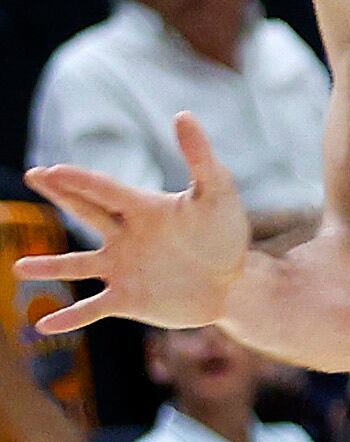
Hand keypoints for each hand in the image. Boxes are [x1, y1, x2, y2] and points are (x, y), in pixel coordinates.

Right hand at [18, 114, 251, 333]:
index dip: (79, 181)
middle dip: (61, 194)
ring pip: (78, 265)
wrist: (236, 280)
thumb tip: (182, 115)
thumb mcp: (218, 193)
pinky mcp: (128, 297)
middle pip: (86, 212)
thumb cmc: (226, 234)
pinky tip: (44, 326)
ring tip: (19, 268)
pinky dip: (70, 317)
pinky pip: (92, 308)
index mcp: (143, 208)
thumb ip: (200, 157)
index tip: (51, 171)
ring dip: (49, 267)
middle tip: (34, 174)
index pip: (106, 189)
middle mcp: (126, 236)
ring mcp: (123, 268)